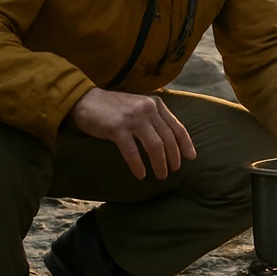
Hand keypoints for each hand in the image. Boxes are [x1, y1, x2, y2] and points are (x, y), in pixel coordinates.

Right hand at [70, 88, 195, 179]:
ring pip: (154, 145)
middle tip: (173, 171)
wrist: (86, 100)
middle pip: (168, 138)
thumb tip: (171, 141)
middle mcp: (147, 109)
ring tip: (161, 175)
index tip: (191, 158)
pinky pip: (132, 151)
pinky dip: (138, 165)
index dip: (186, 144)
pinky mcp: (117, 128)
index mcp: (156, 104)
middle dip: (173, 157)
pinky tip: (141, 175)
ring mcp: (133, 118)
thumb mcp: (140, 106)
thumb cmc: (114, 108)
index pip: (177, 127)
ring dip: (159, 163)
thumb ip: (154, 118)